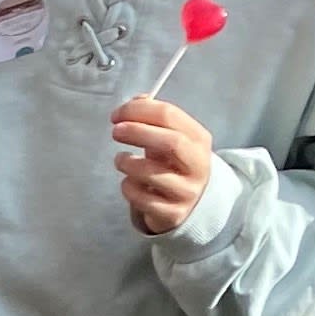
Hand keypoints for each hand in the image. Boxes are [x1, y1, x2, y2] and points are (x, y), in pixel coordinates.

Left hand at [113, 95, 214, 236]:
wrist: (188, 203)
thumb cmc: (172, 164)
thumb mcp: (169, 138)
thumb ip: (153, 119)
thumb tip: (135, 101)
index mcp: (198, 138)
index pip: (170, 116)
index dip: (139, 111)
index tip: (117, 114)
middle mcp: (198, 164)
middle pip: (170, 142)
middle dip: (138, 132)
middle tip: (116, 131)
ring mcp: (187, 191)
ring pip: (152, 174)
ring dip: (128, 163)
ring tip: (120, 160)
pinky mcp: (173, 213)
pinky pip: (142, 199)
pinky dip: (128, 187)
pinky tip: (128, 182)